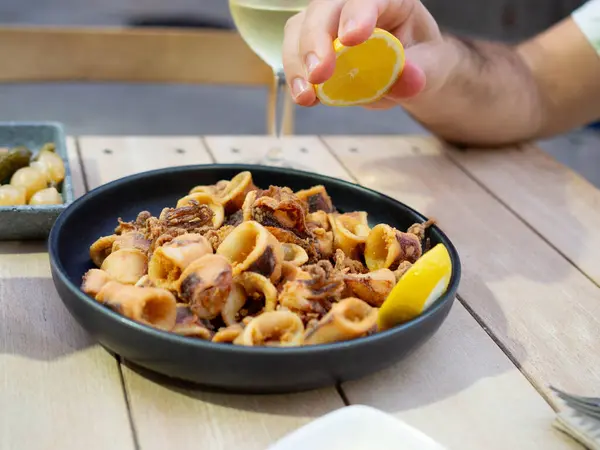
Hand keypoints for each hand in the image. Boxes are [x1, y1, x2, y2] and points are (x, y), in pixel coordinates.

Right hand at [282, 0, 443, 108]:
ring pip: (300, 28)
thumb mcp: (432, 67)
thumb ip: (421, 71)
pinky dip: (296, 77)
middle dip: (316, 39)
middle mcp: (353, 4)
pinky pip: (294, 53)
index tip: (352, 38)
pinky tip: (305, 97)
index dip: (358, 13)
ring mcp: (329, 23)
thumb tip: (407, 80)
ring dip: (298, 62)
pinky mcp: (313, 46)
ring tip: (307, 95)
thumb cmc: (422, 62)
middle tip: (319, 74)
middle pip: (324, 7)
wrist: (408, 74)